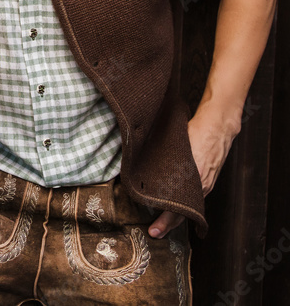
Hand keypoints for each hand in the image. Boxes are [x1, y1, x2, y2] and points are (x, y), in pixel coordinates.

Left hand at [148, 101, 240, 237]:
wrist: (218, 127)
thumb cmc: (194, 133)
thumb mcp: (176, 148)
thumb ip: (162, 162)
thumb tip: (142, 171)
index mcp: (192, 181)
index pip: (178, 209)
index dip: (165, 221)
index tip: (154, 230)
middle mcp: (200, 186)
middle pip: (183, 213)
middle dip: (168, 224)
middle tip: (154, 233)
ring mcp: (205, 184)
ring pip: (190, 207)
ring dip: (176, 216)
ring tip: (161, 226)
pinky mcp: (206, 180)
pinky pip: (195, 198)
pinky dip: (185, 206)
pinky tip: (176, 210)